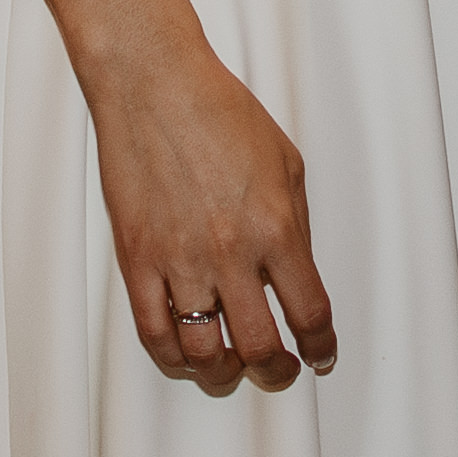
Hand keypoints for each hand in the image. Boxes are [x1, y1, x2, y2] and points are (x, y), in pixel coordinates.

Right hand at [80, 43, 335, 396]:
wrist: (154, 83)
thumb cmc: (220, 112)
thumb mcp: (286, 163)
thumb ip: (296, 225)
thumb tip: (296, 276)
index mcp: (276, 228)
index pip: (309, 313)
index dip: (319, 346)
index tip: (319, 355)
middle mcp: (231, 252)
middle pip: (260, 346)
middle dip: (277, 371)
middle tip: (280, 371)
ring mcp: (180, 260)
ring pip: (204, 352)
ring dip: (224, 372)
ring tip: (231, 365)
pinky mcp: (138, 259)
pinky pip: (155, 333)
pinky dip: (174, 357)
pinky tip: (187, 353)